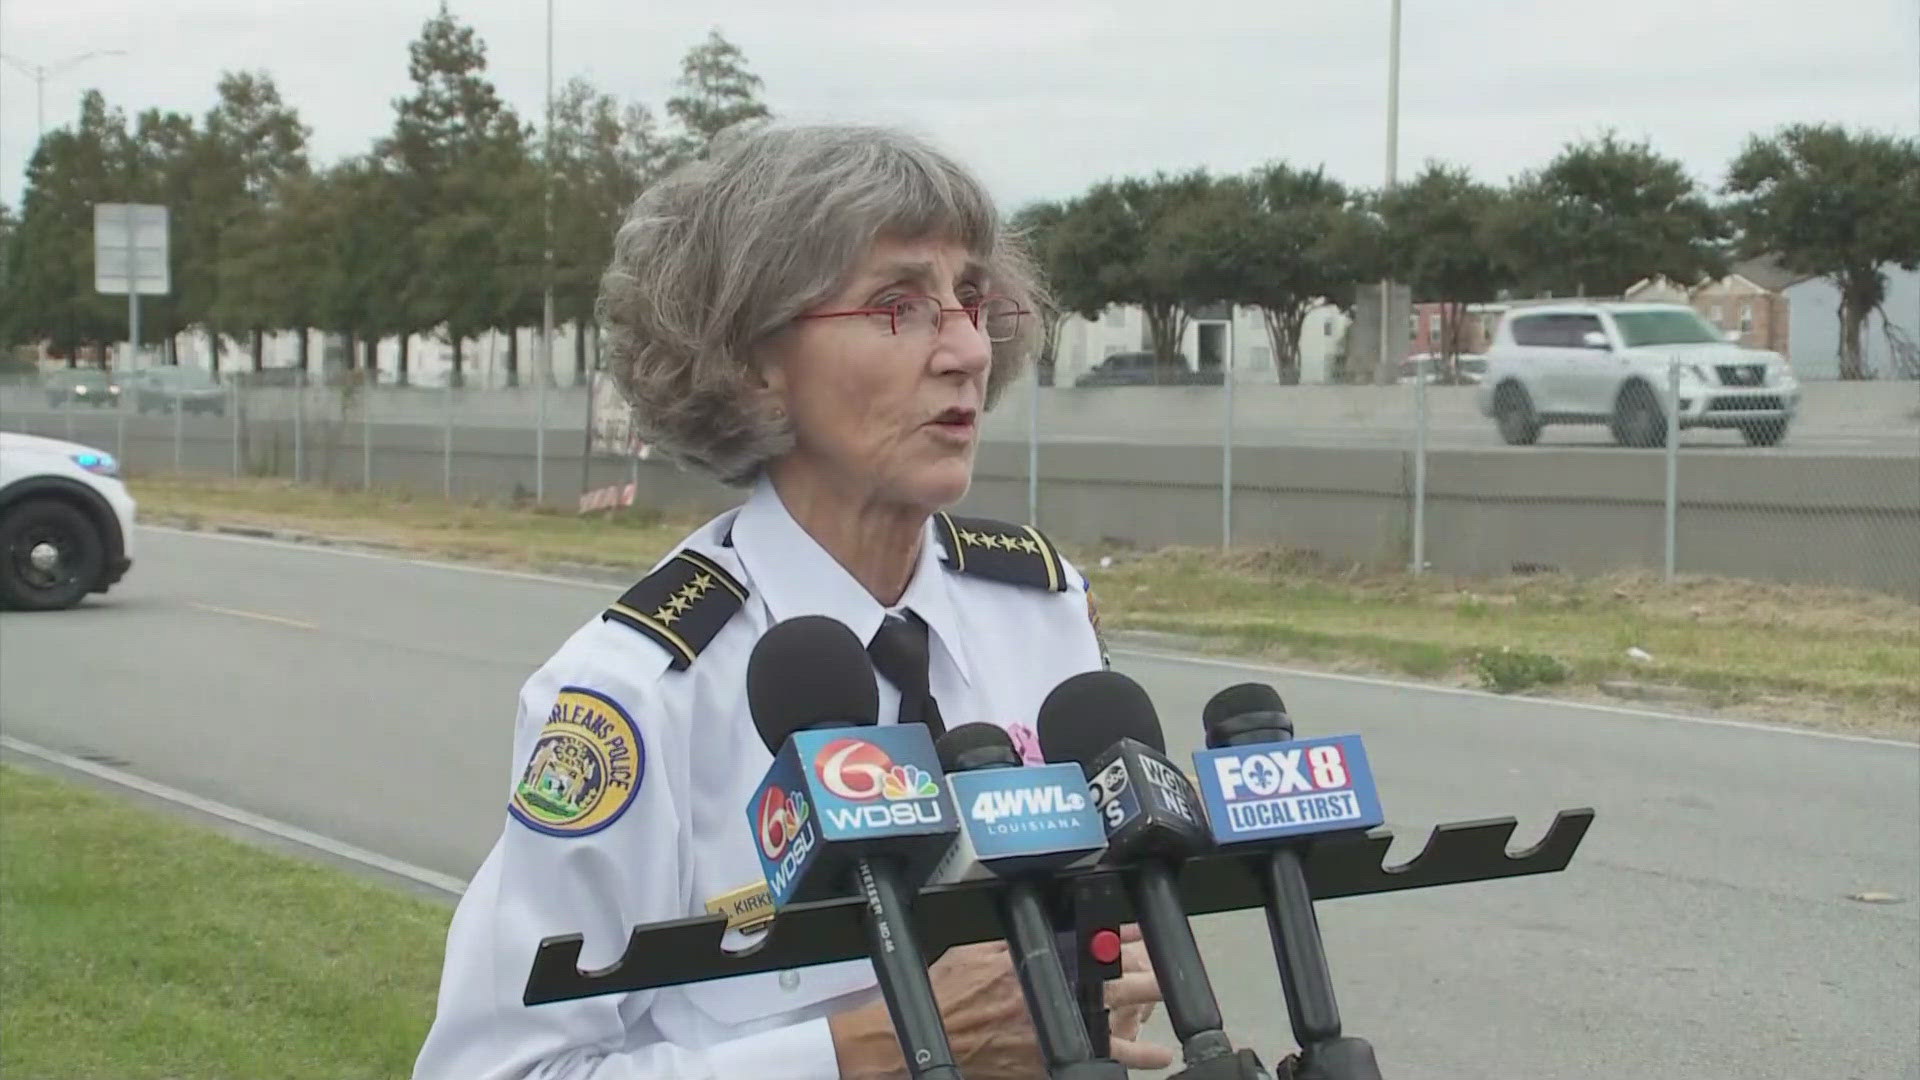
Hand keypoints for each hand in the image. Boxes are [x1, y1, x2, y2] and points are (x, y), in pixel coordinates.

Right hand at [828, 933, 1172, 1078]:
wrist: (923, 1043)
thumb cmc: (944, 995)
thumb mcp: (972, 952)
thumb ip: (1007, 939)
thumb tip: (1034, 917)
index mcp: (1028, 964)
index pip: (1085, 945)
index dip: (1119, 937)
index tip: (1142, 931)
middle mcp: (1044, 998)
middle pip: (1106, 984)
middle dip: (1143, 975)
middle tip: (1168, 971)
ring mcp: (1047, 1034)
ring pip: (1109, 1024)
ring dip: (1143, 1016)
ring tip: (1170, 1009)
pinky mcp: (1044, 1063)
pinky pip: (1094, 1060)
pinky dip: (1128, 1060)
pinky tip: (1153, 1057)